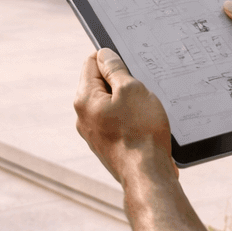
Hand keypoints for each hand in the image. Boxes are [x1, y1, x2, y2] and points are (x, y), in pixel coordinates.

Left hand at [74, 48, 178, 185]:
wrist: (148, 175)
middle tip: (140, 90)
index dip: (111, 58)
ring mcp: (94, 133)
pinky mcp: (106, 145)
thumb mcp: (132, 89)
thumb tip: (104, 55)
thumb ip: (115, 69)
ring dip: (127, 101)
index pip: (91, 63)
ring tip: (143, 110)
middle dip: (121, 82)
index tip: (128, 63)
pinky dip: (129, 118)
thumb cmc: (141, 133)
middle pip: (100, 84)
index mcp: (84, 99)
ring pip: (110, 104)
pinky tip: (143, 125)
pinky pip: (116, 121)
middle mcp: (83, 117)